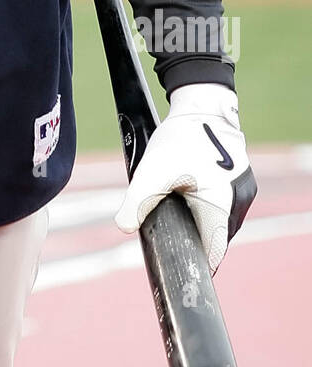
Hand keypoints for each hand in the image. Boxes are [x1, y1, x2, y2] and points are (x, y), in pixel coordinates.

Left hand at [114, 83, 256, 273]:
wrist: (202, 103)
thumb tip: (124, 227)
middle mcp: (240, 201)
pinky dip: (210, 204)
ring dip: (203, 220)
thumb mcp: (152, 170)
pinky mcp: (242, 178)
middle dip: (196, 237)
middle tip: (172, 230)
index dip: (196, 260)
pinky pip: (226, 202)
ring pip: (222, 219)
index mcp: (222, 206)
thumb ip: (137, 202)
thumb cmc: (181, 137)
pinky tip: (192, 194)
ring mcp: (244, 189)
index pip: (214, 251)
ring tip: (181, 210)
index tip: (179, 263)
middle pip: (217, 237)